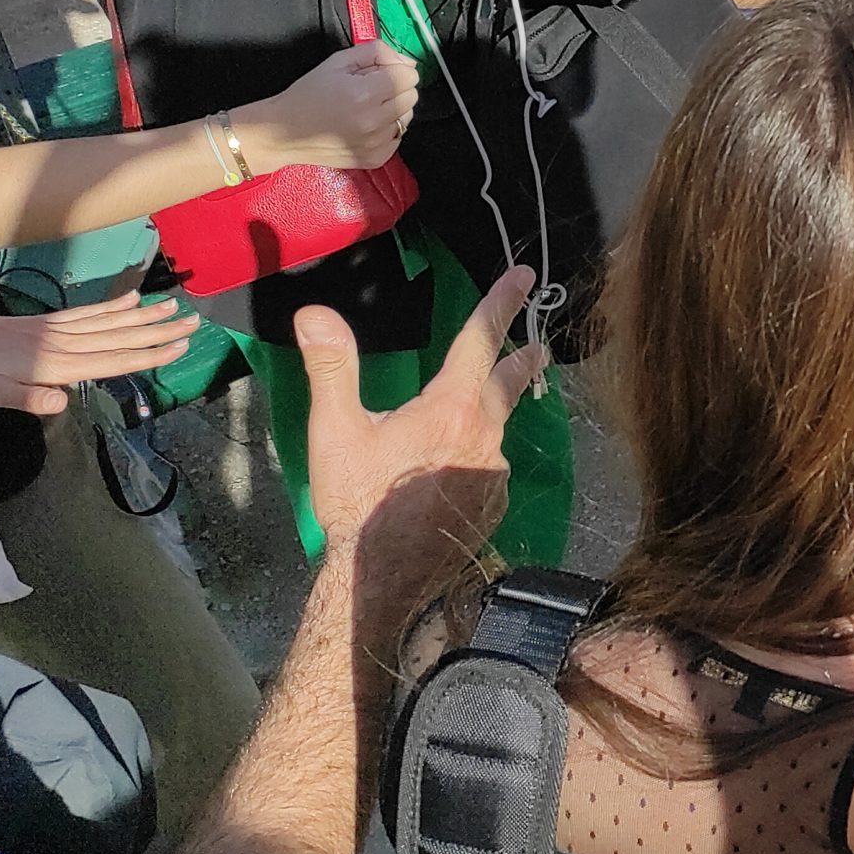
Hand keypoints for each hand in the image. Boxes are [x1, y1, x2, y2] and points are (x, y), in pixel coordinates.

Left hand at [0, 295, 198, 413]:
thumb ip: (28, 398)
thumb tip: (63, 402)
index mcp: (55, 365)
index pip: (112, 360)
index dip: (149, 354)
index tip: (180, 346)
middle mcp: (62, 344)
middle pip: (119, 337)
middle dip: (159, 330)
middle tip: (193, 320)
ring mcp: (55, 330)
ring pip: (108, 321)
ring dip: (143, 315)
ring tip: (173, 305)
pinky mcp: (45, 322)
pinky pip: (85, 312)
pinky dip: (110, 305)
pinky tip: (131, 299)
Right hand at [230, 43, 419, 173]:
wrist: (283, 133)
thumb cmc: (307, 94)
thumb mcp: (337, 61)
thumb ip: (376, 53)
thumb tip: (407, 62)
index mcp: (365, 93)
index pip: (409, 76)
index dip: (394, 70)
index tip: (377, 73)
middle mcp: (375, 121)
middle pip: (411, 96)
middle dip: (395, 88)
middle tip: (369, 90)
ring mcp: (377, 143)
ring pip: (407, 117)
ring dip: (392, 110)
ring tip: (364, 109)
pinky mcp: (376, 159)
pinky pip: (398, 137)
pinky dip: (386, 130)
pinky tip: (363, 126)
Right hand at [296, 267, 541, 617]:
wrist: (386, 578)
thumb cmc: (359, 502)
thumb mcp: (336, 432)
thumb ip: (332, 369)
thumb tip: (315, 314)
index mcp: (451, 407)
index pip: (481, 339)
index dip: (502, 302)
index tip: (526, 275)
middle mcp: (485, 434)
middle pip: (508, 382)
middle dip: (521, 358)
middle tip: (538, 344)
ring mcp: (494, 472)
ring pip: (498, 428)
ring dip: (496, 411)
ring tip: (493, 403)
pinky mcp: (494, 503)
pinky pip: (490, 467)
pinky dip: (479, 456)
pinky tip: (459, 468)